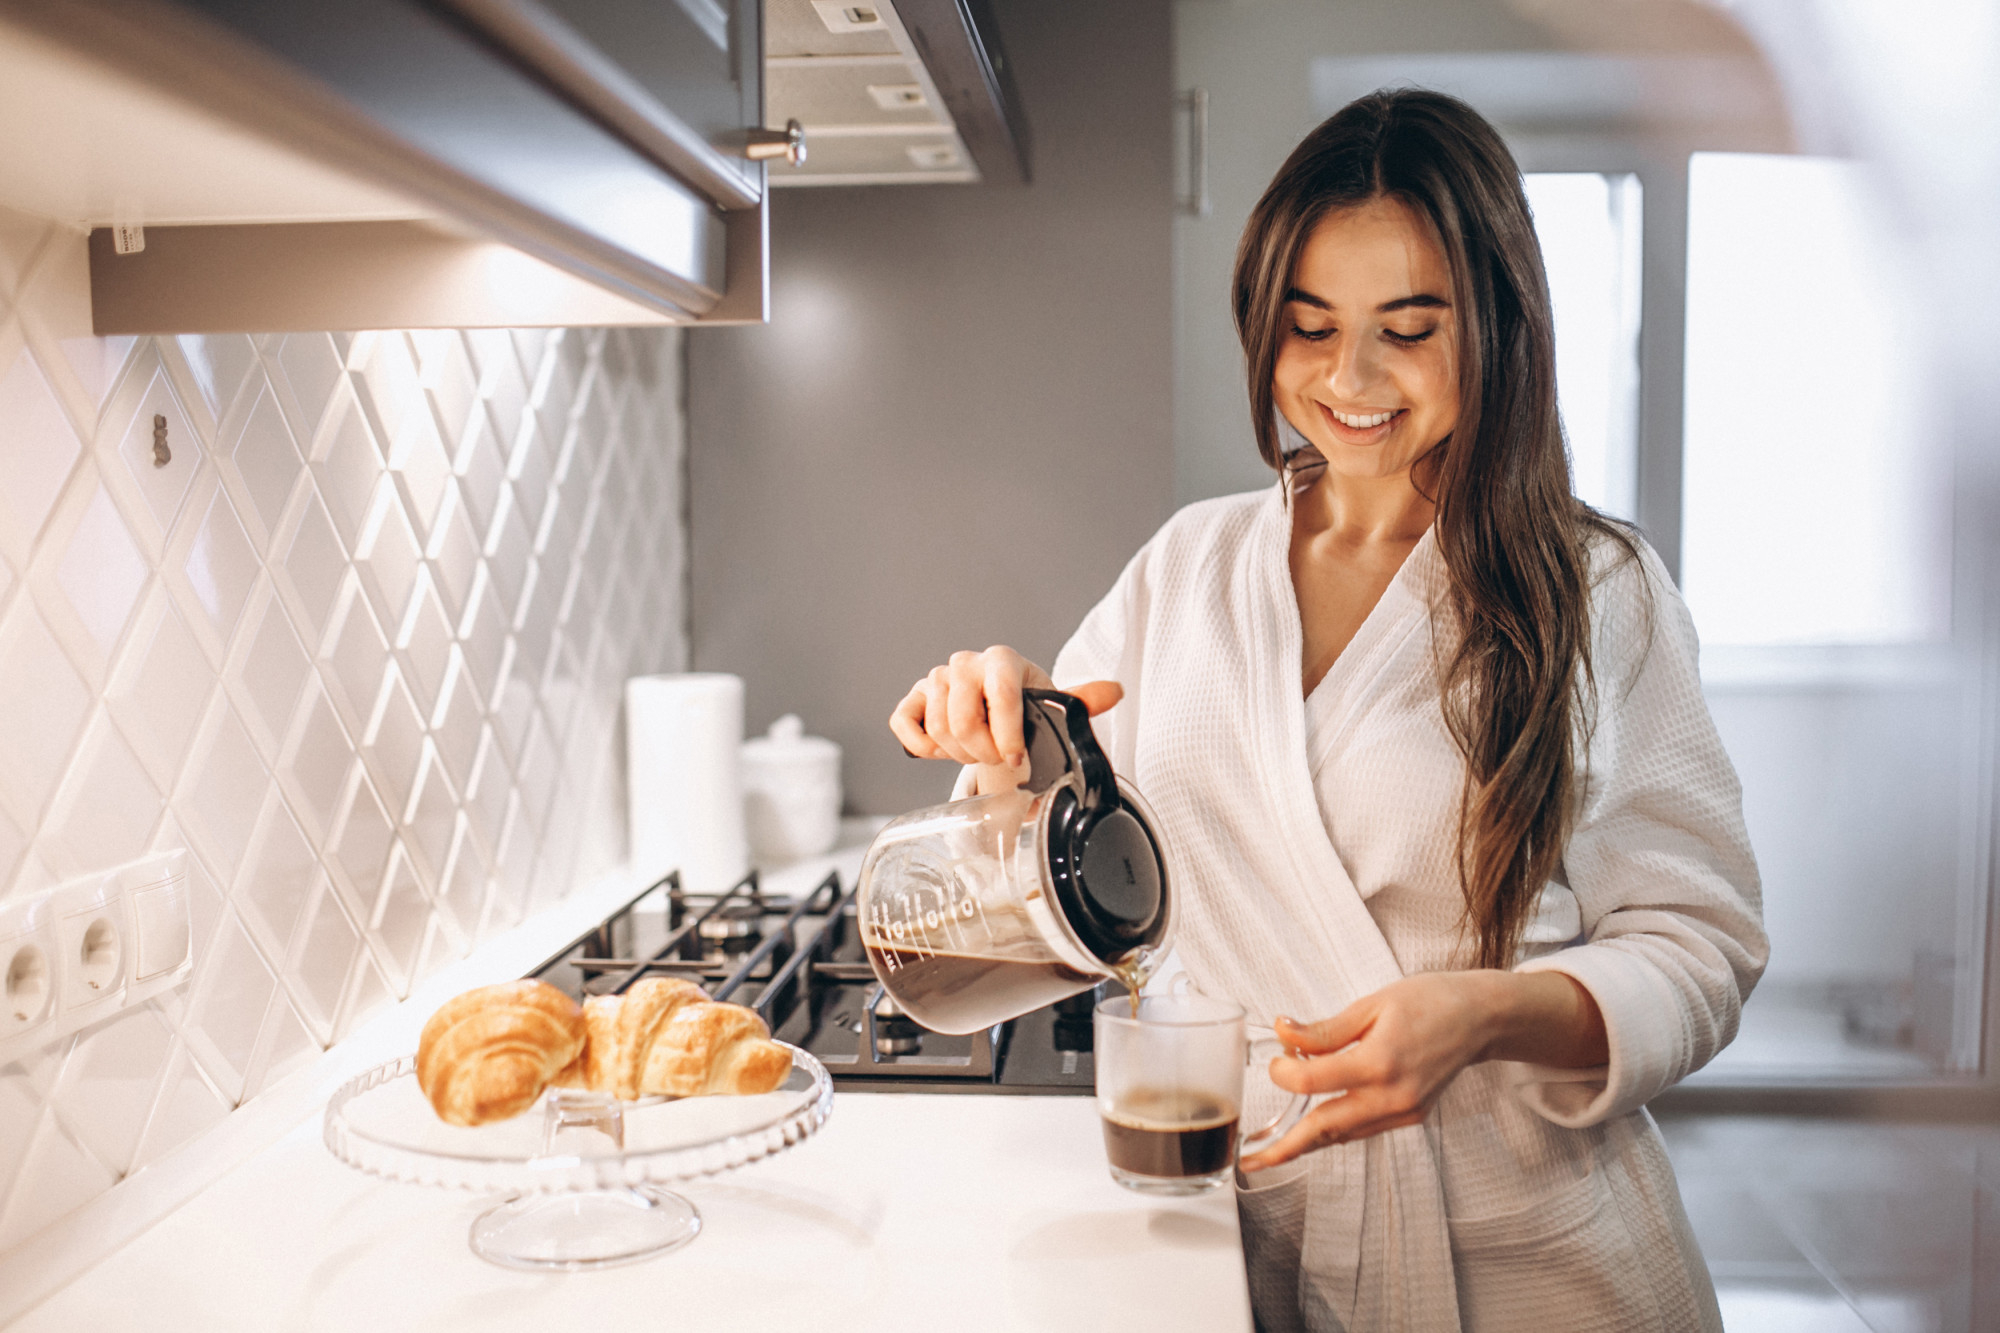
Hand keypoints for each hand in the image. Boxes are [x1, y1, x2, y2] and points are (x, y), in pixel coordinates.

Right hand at [888, 646, 1121, 790]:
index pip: (1000, 695)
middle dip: (983, 753)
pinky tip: (943, 748)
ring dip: (959, 754)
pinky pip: (904, 724)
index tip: (1017, 758)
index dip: (1008, 735)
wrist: (994, 710)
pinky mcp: (913, 698)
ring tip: (977, 751)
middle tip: (998, 758)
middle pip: (962, 721)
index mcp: (1002, 660)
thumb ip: (1081, 701)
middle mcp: (966, 663)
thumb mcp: (1052, 705)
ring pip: (938, 729)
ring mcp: (936, 678)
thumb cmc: (1025, 708)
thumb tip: (1114, 692)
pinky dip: (923, 746)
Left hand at [1237, 969, 1605, 1171]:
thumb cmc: (1429, 1002)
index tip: (1276, 1059)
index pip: (1313, 1082)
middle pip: (1325, 1128)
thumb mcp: (1371, 1004)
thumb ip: (1324, 1029)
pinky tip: (1314, 1126)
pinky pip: (1363, 1129)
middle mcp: (1392, 1096)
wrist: (1479, 1019)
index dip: (1284, 1073)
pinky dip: (1336, 1129)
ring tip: (1272, 1150)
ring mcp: (1404, 1111)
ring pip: (1343, 1134)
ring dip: (1307, 1142)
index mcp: (1380, 1062)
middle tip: (1251, 1160)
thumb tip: (1283, 1033)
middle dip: (1285, 1148)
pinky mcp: (1411, 1116)